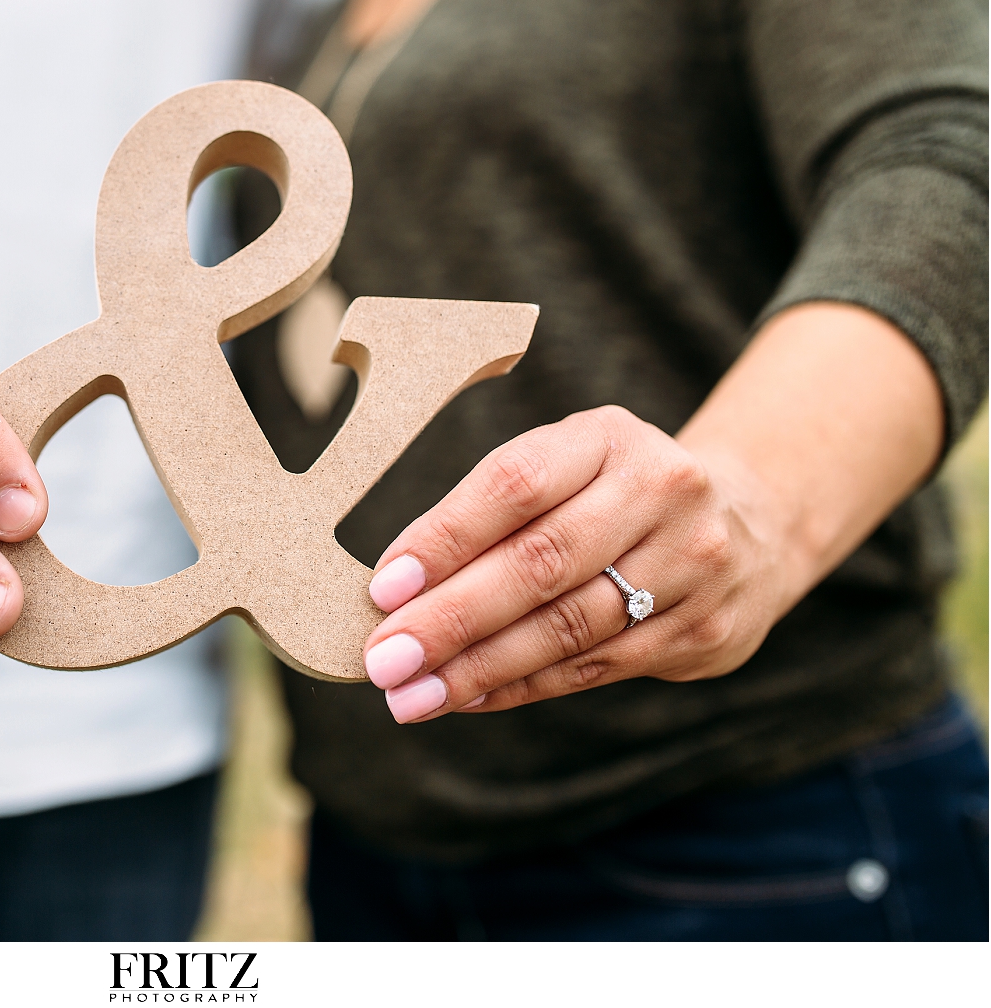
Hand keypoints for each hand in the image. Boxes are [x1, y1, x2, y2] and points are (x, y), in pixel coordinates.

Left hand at [359, 405, 783, 721]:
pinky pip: (594, 667)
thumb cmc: (613, 494)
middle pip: (540, 564)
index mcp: (608, 438)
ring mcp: (691, 564)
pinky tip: (467, 696)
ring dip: (478, 667)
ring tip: (411, 693)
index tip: (383, 586)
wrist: (751, 524)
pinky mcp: (704, 630)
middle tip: (383, 659)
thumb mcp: (566, 467)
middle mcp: (660, 492)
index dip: (445, 537)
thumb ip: (488, 514)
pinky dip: (521, 686)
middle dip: (450, 618)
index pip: (515, 484)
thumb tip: (395, 588)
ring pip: (566, 626)